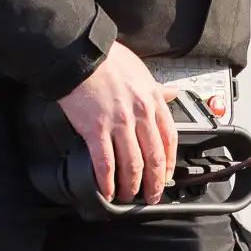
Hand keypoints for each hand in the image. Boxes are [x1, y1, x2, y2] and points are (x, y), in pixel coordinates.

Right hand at [58, 41, 178, 204]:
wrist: (78, 54)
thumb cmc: (108, 59)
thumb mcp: (142, 71)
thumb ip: (157, 88)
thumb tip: (171, 93)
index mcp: (154, 102)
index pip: (170, 139)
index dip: (169, 162)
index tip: (167, 174)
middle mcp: (140, 116)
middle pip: (154, 157)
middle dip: (154, 182)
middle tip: (152, 195)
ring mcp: (118, 124)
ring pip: (132, 164)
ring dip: (132, 185)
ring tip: (129, 196)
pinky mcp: (95, 129)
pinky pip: (105, 162)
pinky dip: (108, 181)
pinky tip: (108, 191)